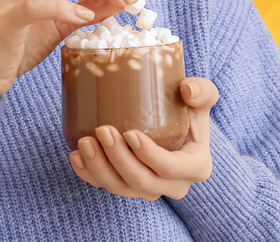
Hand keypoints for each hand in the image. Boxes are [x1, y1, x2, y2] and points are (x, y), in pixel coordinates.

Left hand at [68, 77, 219, 200]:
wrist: (176, 122)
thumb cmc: (188, 108)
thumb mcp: (202, 98)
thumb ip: (203, 91)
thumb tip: (187, 90)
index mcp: (196, 167)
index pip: (171, 168)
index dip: (149, 156)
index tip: (129, 133)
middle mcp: (174, 185)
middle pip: (142, 181)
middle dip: (119, 160)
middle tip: (102, 130)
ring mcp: (150, 189)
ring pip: (121, 188)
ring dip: (100, 168)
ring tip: (84, 142)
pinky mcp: (129, 187)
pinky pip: (106, 186)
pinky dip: (88, 174)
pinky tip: (76, 156)